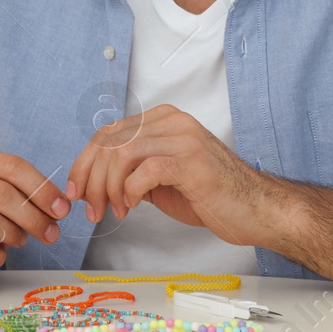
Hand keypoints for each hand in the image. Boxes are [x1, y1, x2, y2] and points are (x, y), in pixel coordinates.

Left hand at [64, 104, 279, 248]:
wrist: (257, 209)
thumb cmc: (210, 195)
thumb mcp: (160, 178)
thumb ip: (131, 170)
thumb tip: (92, 181)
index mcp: (162, 119)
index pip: (108, 133)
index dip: (84, 163)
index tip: (76, 191)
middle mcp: (172, 121)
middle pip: (109, 142)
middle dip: (90, 179)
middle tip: (90, 209)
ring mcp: (183, 138)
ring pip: (122, 154)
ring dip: (107, 188)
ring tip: (113, 211)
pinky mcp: (192, 161)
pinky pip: (144, 170)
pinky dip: (129, 191)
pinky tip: (132, 207)